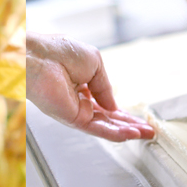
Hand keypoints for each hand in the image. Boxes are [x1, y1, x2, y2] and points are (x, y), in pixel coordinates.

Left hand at [24, 32, 153, 141]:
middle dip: (130, 125)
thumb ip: (106, 86)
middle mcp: (78, 100)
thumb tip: (114, 105)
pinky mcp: (71, 119)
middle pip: (109, 118)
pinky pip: (96, 128)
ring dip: (125, 131)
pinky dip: (113, 132)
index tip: (139, 118)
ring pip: (105, 126)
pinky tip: (128, 134)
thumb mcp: (95, 62)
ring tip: (144, 135)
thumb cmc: (57, 52)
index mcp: (83, 83)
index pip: (107, 102)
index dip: (124, 111)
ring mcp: (75, 111)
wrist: (38, 57)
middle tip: (147, 131)